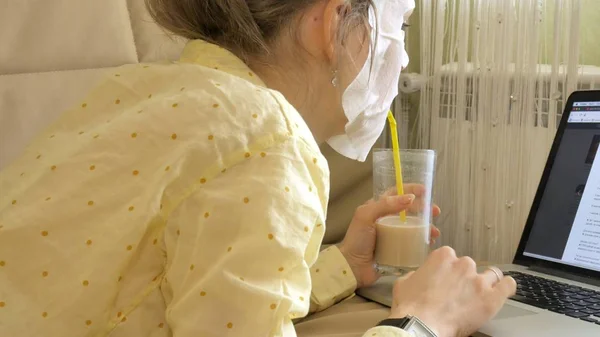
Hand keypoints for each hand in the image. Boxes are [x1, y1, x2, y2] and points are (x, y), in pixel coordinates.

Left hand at [339, 184, 440, 288]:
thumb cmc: (356, 240)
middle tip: (435, 211)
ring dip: (426, 227)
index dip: (410, 189)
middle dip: (424, 209)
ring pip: (414, 228)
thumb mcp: (366, 216)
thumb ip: (385, 205)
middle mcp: (386, 221)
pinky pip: (413, 244)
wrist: (352, 267)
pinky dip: (423, 243)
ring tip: (435, 232)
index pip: (395, 194)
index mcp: (377, 209)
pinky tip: (430, 244)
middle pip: (409, 211)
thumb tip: (409, 198)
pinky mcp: (397, 251)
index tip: (424, 190)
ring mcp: (392, 236)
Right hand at [389, 247, 516, 336]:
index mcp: (443, 256)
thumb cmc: (411, 307)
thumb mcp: (404, 282)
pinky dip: (506, 287)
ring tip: (477, 296)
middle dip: (464, 278)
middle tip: (457, 293)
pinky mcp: (491, 298)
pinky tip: (502, 291)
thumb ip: (418, 274)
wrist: (422, 326)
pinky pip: (508, 285)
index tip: (445, 279)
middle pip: (469, 266)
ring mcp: (479, 281)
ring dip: (484, 284)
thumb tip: (421, 276)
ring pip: (490, 275)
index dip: (447, 270)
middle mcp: (463, 264)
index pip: (450, 257)